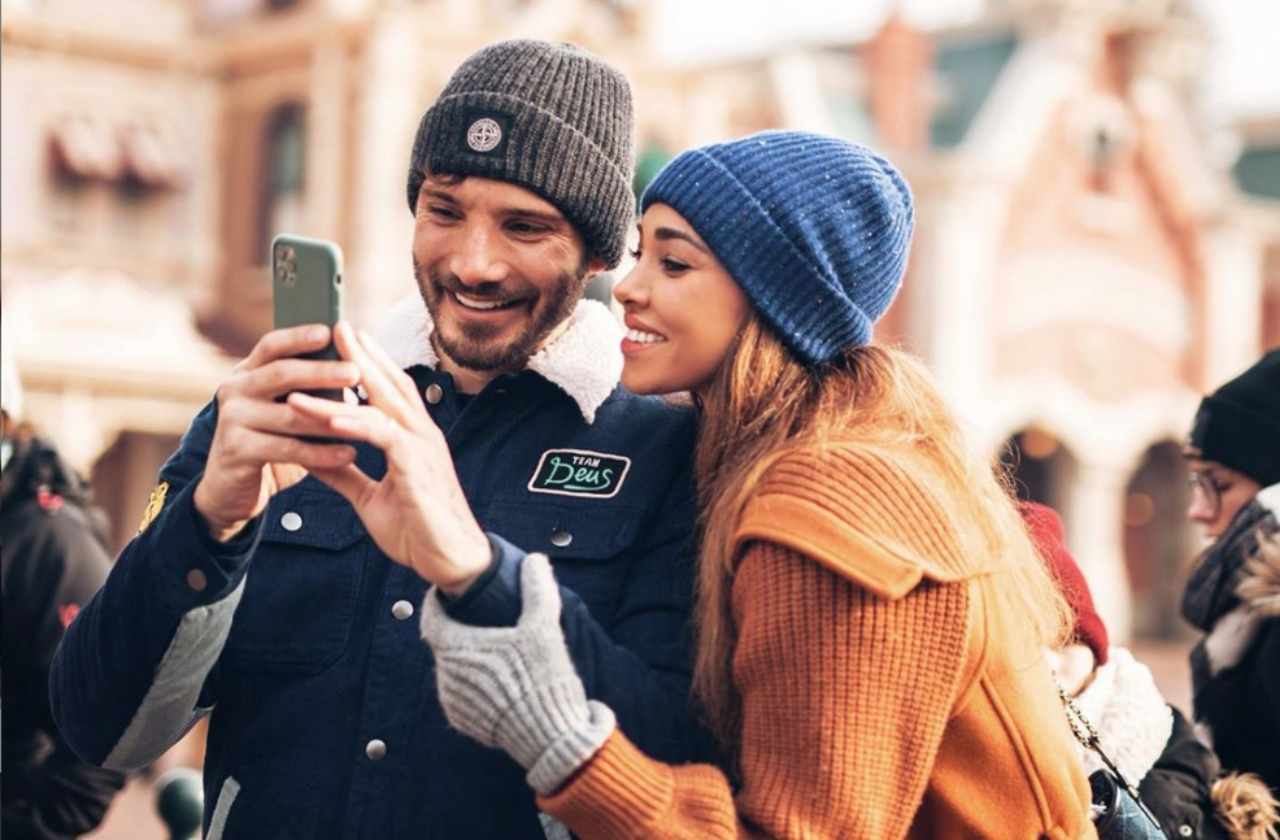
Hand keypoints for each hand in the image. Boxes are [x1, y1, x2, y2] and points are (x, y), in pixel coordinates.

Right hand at [193, 325, 360, 541]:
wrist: (232, 487)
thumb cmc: (271, 440)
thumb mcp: (283, 408)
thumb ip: (306, 387)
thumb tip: (355, 362)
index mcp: (248, 372)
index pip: (272, 345)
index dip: (299, 336)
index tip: (330, 330)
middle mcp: (235, 389)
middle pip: (281, 374)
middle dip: (321, 372)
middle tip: (355, 373)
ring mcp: (232, 419)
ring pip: (289, 414)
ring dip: (330, 417)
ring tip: (366, 418)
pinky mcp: (236, 450)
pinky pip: (287, 449)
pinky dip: (321, 453)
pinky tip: (348, 454)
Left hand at [287, 322, 490, 593]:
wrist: (452, 563)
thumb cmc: (419, 531)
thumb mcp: (370, 498)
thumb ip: (344, 473)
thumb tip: (313, 455)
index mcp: (413, 439)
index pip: (390, 392)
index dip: (369, 364)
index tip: (344, 342)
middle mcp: (421, 434)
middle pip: (389, 384)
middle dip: (361, 353)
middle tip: (335, 325)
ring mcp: (422, 447)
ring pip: (379, 404)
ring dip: (344, 385)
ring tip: (312, 368)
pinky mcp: (416, 466)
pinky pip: (380, 436)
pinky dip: (352, 422)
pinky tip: (327, 415)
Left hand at [419, 554, 616, 794]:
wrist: (549, 737)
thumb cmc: (543, 679)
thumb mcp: (544, 627)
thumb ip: (538, 589)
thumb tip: (535, 559)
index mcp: (457, 648)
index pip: (431, 619)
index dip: (436, 604)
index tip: (445, 596)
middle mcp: (447, 676)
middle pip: (444, 644)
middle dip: (459, 631)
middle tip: (482, 622)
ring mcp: (453, 702)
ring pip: (452, 670)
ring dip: (467, 660)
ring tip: (494, 654)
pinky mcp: (463, 722)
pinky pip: (461, 695)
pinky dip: (474, 685)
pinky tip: (498, 683)